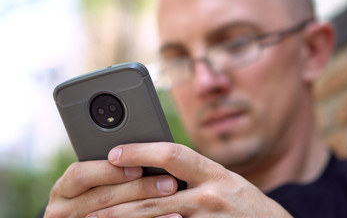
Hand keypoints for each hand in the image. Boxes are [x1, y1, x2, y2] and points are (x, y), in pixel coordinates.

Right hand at [44, 160, 178, 217]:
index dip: (110, 170)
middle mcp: (63, 210)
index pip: (81, 174)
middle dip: (139, 188)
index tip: (138, 168)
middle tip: (170, 183)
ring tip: (174, 202)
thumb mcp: (92, 181)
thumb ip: (109, 169)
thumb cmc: (94, 195)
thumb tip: (143, 148)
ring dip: (149, 208)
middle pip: (103, 197)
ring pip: (112, 217)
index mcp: (64, 189)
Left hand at [87, 142, 292, 217]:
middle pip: (154, 194)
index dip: (141, 152)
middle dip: (118, 198)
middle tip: (91, 201)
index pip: (172, 154)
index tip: (114, 153)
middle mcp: (211, 195)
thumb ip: (195, 174)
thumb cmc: (246, 204)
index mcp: (215, 173)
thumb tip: (156, 165)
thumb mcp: (225, 181)